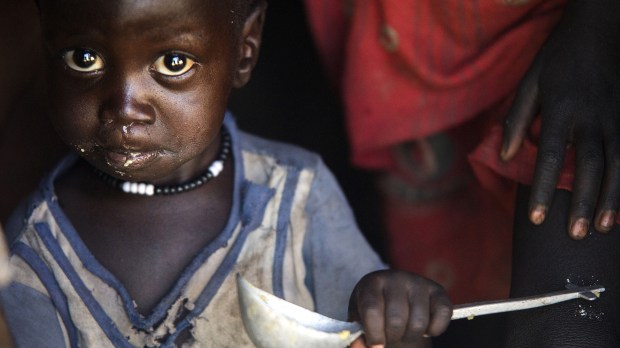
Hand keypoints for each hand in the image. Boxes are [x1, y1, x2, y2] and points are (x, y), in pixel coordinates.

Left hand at [348, 270, 451, 346]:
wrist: (392, 301)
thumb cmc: (373, 314)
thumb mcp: (360, 322)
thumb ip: (358, 336)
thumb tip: (358, 347)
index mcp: (371, 282)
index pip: (372, 309)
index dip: (374, 333)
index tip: (376, 346)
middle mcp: (395, 277)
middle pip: (396, 319)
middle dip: (393, 337)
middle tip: (390, 338)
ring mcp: (418, 282)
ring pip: (418, 322)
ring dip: (411, 336)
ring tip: (404, 332)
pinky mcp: (437, 290)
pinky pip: (442, 315)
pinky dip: (434, 330)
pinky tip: (424, 329)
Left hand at [501, 0, 619, 238]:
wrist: (601, 30)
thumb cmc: (558, 58)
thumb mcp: (530, 83)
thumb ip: (518, 120)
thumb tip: (505, 154)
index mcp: (562, 111)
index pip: (551, 158)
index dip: (542, 190)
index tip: (535, 218)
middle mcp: (592, 119)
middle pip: (588, 168)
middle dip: (580, 203)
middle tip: (573, 235)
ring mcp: (616, 119)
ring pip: (616, 166)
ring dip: (609, 200)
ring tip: (600, 228)